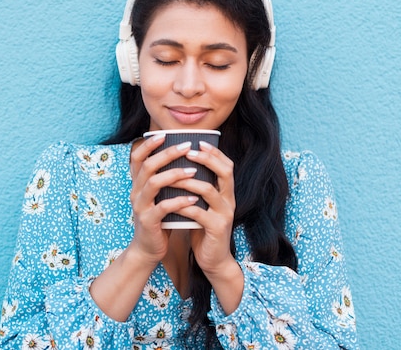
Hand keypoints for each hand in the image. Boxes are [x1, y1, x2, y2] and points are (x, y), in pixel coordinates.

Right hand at [128, 133, 199, 265]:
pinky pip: (163, 207)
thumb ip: (164, 178)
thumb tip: (183, 155)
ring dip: (175, 174)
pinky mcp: (148, 221)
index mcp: (137, 183)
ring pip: (154, 183)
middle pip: (148, 166)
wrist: (148, 248)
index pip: (137, 157)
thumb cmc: (159, 218)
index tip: (165, 134)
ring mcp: (140, 206)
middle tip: (188, 146)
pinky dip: (179, 201)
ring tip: (194, 171)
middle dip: (168, 154)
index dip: (149, 144)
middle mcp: (135, 192)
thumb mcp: (158, 195)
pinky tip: (193, 197)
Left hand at [169, 141, 237, 278]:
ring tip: (173, 176)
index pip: (227, 165)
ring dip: (189, 181)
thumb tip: (180, 165)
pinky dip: (183, 205)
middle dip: (207, 160)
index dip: (215, 153)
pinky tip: (171, 202)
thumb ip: (197, 188)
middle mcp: (229, 200)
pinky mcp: (216, 229)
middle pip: (225, 172)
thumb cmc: (202, 228)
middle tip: (188, 153)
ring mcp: (224, 214)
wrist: (212, 259)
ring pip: (208, 191)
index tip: (200, 142)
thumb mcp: (202, 204)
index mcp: (226, 193)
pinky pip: (199, 213)